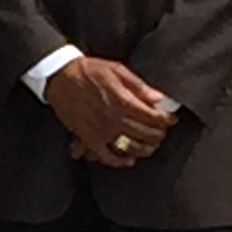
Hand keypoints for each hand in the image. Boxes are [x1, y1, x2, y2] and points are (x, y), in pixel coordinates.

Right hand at [49, 54, 175, 165]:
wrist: (61, 77)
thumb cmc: (88, 71)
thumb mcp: (117, 70)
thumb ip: (138, 86)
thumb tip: (158, 97)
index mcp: (122, 101)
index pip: (152, 117)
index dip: (165, 120)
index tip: (170, 119)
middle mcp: (114, 119)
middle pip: (145, 134)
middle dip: (158, 134)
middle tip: (163, 132)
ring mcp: (101, 131)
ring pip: (130, 147)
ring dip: (145, 149)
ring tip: (151, 145)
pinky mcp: (89, 138)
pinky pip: (106, 156)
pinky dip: (119, 161)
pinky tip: (128, 159)